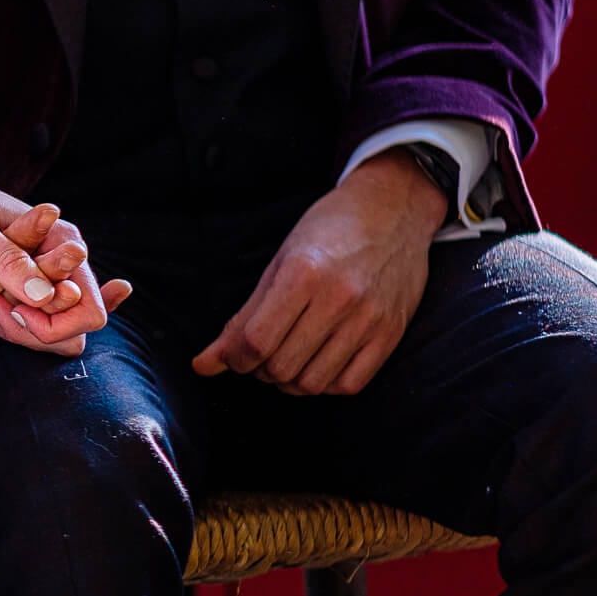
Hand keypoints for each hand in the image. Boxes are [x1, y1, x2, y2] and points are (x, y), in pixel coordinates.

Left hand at [193, 148, 447, 394]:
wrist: (393, 210)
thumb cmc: (328, 233)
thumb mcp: (278, 264)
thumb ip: (241, 319)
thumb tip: (203, 365)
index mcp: (302, 274)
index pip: (255, 342)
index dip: (235, 359)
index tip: (235, 355)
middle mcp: (339, 298)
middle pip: (281, 368)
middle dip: (260, 370)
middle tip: (261, 354)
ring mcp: (369, 318)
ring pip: (313, 383)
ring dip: (289, 382)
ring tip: (288, 358)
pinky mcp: (391, 333)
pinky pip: (349, 385)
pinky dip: (325, 384)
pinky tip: (318, 363)